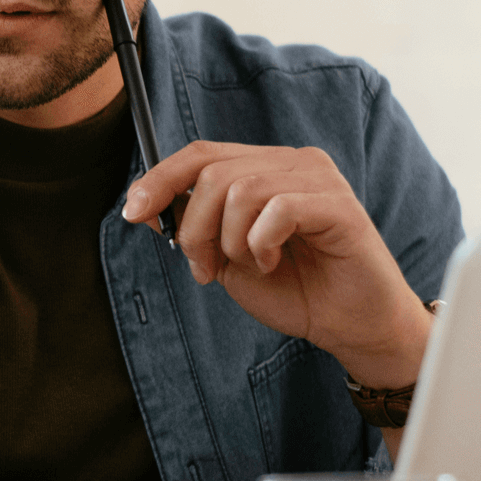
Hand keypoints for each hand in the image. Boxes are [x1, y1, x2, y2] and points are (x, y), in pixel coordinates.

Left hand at [123, 140, 430, 388]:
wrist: (348, 326)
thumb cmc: (296, 290)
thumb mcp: (227, 258)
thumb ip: (194, 228)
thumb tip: (145, 206)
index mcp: (266, 167)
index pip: (201, 154)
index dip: (159, 179)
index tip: (132, 213)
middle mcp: (293, 162)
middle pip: (214, 172)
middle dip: (195, 228)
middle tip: (206, 268)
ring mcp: (319, 178)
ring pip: (241, 190)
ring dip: (230, 241)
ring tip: (249, 266)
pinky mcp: (339, 204)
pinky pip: (277, 210)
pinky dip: (262, 245)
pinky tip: (274, 262)